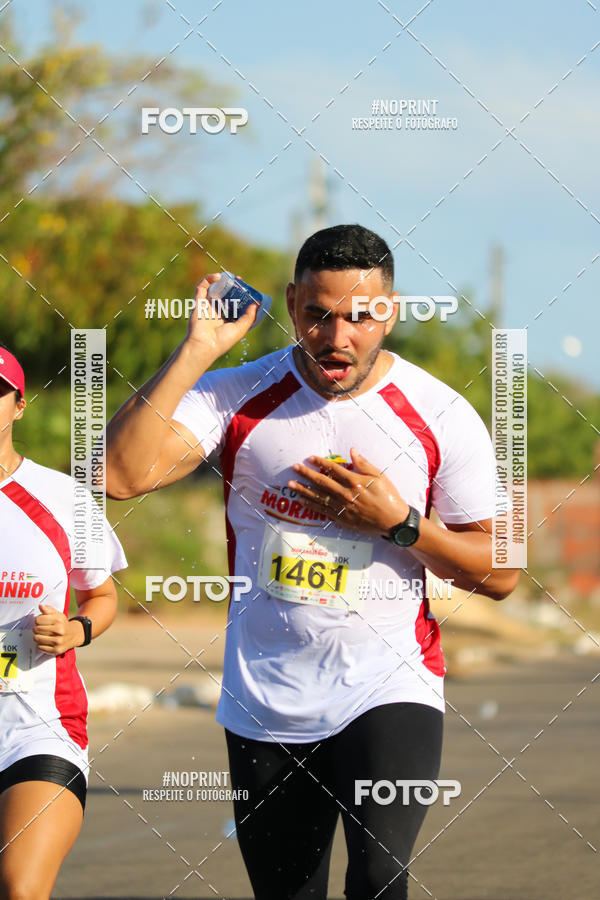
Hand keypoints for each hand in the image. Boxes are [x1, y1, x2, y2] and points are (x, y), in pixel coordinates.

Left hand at [33, 604, 83, 654]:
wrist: (75, 635)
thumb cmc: (63, 624)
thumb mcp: (58, 615)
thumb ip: (48, 610)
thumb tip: (40, 606)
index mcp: (59, 621)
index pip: (38, 620)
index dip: (37, 620)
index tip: (40, 621)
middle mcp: (59, 631)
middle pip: (36, 629)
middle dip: (36, 628)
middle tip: (40, 628)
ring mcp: (58, 641)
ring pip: (37, 638)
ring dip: (37, 637)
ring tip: (42, 635)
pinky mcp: (56, 650)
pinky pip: (40, 647)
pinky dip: (40, 645)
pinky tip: (45, 641)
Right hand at [184, 274, 257, 357]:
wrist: (204, 345)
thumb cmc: (222, 341)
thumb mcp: (240, 329)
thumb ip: (249, 317)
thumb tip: (256, 304)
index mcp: (226, 321)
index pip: (234, 306)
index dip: (241, 298)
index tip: (248, 291)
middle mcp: (216, 313)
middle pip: (225, 296)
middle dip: (232, 287)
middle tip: (240, 281)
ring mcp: (207, 307)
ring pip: (214, 290)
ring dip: (221, 282)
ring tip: (229, 276)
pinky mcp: (198, 303)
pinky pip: (201, 287)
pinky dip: (208, 279)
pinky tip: (217, 276)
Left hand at [288, 448, 409, 535]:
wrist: (393, 520)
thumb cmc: (388, 496)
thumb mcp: (379, 476)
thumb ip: (364, 463)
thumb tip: (352, 451)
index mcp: (355, 481)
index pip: (333, 469)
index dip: (320, 462)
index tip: (310, 458)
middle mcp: (346, 494)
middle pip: (322, 482)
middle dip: (306, 474)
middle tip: (294, 468)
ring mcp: (342, 507)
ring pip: (318, 497)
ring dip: (303, 490)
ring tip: (291, 485)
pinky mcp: (342, 518)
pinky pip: (323, 510)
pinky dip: (311, 505)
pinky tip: (302, 500)